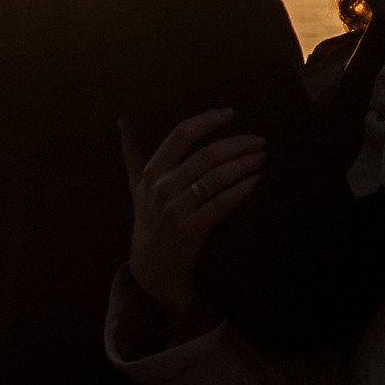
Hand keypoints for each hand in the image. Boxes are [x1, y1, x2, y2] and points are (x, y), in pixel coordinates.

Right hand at [119, 107, 266, 321]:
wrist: (152, 271)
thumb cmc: (148, 223)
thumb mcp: (135, 188)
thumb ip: (132, 155)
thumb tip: (122, 122)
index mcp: (150, 173)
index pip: (180, 135)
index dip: (207, 121)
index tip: (230, 113)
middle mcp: (161, 188)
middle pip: (205, 155)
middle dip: (237, 144)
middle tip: (259, 141)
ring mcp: (175, 209)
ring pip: (215, 177)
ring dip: (243, 164)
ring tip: (262, 158)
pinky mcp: (191, 230)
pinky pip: (221, 204)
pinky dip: (241, 190)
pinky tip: (255, 181)